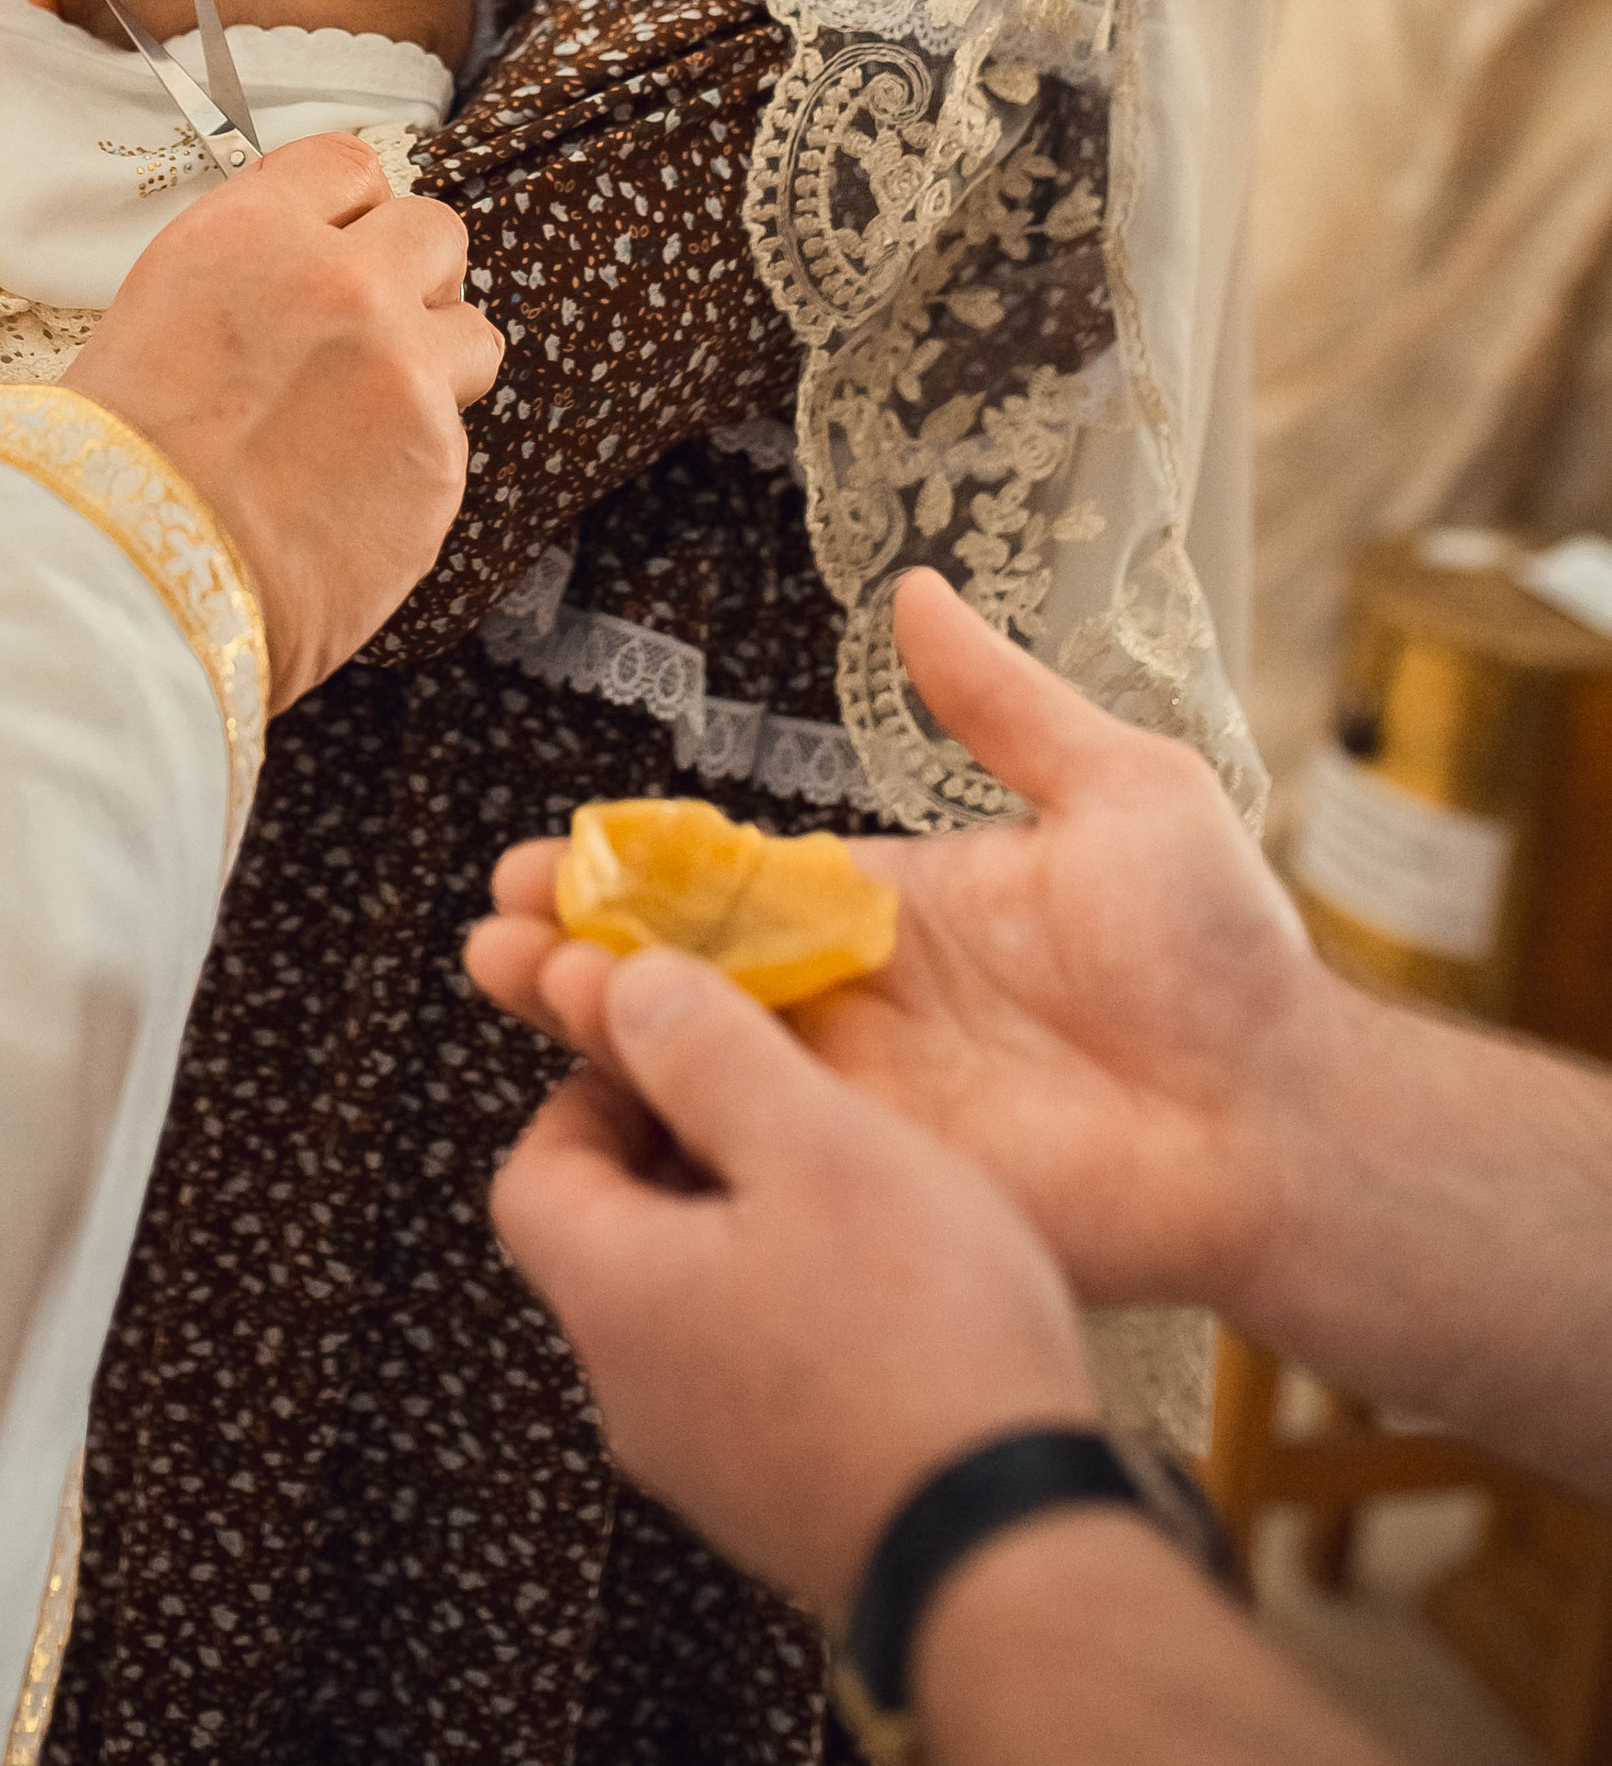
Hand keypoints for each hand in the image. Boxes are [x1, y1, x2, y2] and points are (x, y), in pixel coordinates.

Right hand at [64, 135, 500, 712]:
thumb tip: (290, 276)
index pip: (346, 165)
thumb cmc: (108, 467)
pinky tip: (351, 494)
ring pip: (473, 332)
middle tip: (369, 326)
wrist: (126, 587)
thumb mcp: (152, 316)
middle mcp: (344, 286)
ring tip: (374, 414)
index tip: (342, 239)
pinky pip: (456, 436)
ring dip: (436, 361)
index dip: (346, 208)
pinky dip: (416, 458)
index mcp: (253, 233)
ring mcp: (405, 374)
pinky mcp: (440, 462)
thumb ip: (247, 274)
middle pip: (435, 231)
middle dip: (409, 273)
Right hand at [471, 566, 1328, 1324]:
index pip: (727, 884)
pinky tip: (585, 1083)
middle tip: (487, 923)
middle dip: (575, 942)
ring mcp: (860, 1098)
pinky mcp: (876, 1176)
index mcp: (891, 908)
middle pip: (681, 970)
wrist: (1279, 1112)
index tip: (538, 856)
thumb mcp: (1118, 784)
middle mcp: (856, 1003)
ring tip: (500, 974)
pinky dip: (663, 1114)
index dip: (630, 870)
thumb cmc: (1221, 951)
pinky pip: (750, 1146)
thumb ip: (1000, 702)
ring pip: (692, 1052)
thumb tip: (921, 589)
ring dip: (589, 1015)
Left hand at [489, 946, 1096, 1614]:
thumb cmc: (918, 1350)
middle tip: (770, 1103)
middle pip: (610, 1238)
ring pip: (686, 1309)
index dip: (592, 1089)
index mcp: (612, 1296)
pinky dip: (791, 1316)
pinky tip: (889, 1294)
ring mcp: (707, 1464)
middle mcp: (633, 1393)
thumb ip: (708, 1050)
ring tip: (846, 1190)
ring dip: (743, 1234)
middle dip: (679, 1153)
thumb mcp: (815, 1145)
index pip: (532, 1171)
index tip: (672, 1049)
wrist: (1011, 1558)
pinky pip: (753, 1379)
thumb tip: (625, 982)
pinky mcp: (782, 1506)